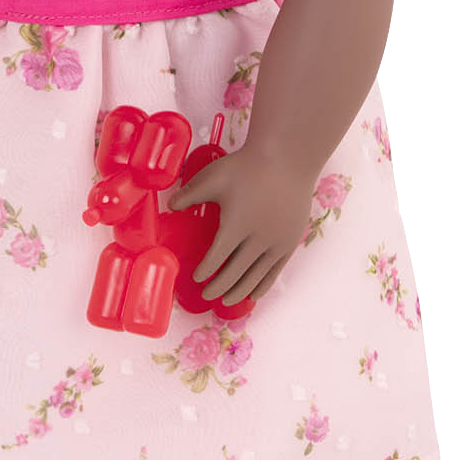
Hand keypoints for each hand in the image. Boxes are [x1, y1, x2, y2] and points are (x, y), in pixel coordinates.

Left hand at [161, 148, 322, 308]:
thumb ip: (189, 194)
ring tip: (227, 300)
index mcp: (235, 225)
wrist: (287, 159)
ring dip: (239, 291)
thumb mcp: (212, 177)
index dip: (205, 271)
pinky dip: (262, 285)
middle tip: (207, 295)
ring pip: (255, 277)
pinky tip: (254, 294)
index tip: (196, 277)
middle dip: (219, 287)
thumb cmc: (247, 166)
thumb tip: (169, 207)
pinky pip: (275, 272)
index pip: (216, 258)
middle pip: (235, 273)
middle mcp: (257, 239)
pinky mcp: (290, 242)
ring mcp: (276, 242)